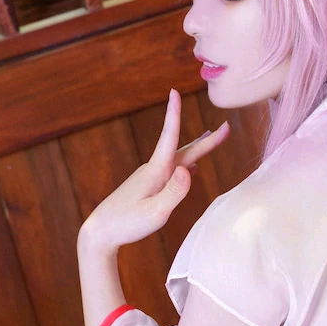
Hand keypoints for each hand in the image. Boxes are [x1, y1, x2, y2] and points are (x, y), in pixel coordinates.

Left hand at [79, 90, 229, 251]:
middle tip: (226, 128)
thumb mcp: (155, 213)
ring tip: (211, 139)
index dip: (173, 114)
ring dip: (197, 150)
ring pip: (179, 159)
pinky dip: (186, 166)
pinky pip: (172, 172)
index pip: (168, 137)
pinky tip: (190, 170)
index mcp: (156, 171)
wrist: (100, 233)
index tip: (175, 92)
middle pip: (184, 150)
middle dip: (206, 141)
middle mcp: (153, 170)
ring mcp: (150, 178)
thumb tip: (189, 169)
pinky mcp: (148, 188)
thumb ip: (174, 193)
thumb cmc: (127, 224)